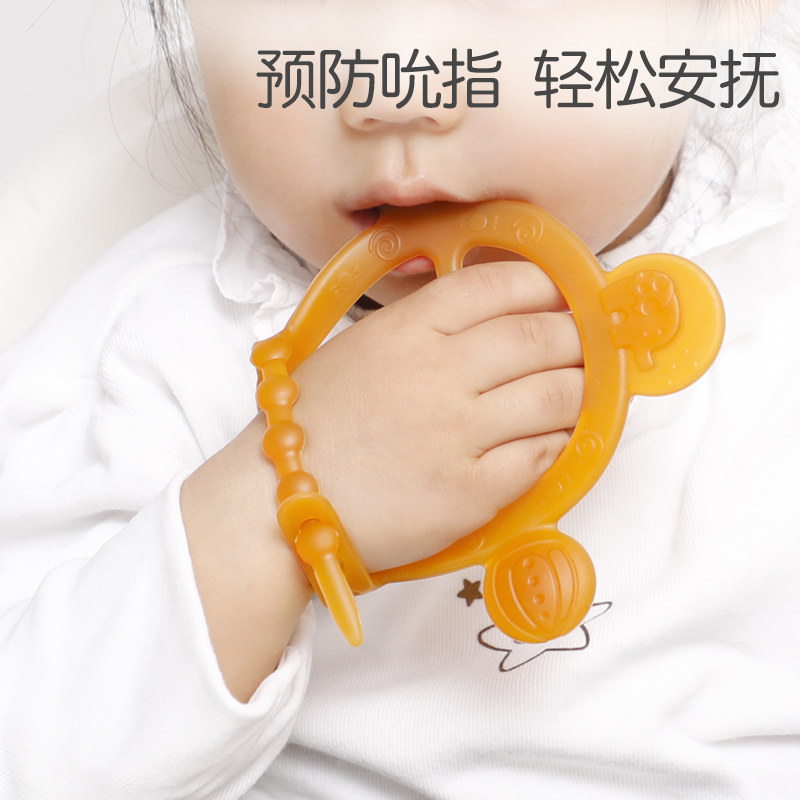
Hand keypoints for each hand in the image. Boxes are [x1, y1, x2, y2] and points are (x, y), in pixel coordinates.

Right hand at [291, 260, 583, 572]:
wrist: (279, 503)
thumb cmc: (313, 424)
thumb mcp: (356, 348)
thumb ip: (418, 324)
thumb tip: (485, 312)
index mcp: (408, 330)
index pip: (500, 285)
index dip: (548, 284)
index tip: (566, 294)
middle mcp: (440, 374)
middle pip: (543, 336)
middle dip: (579, 336)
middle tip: (587, 344)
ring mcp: (459, 434)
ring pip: (558, 396)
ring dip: (581, 390)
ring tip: (581, 390)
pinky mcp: (471, 493)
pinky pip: (542, 456)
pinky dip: (560, 441)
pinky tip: (556, 437)